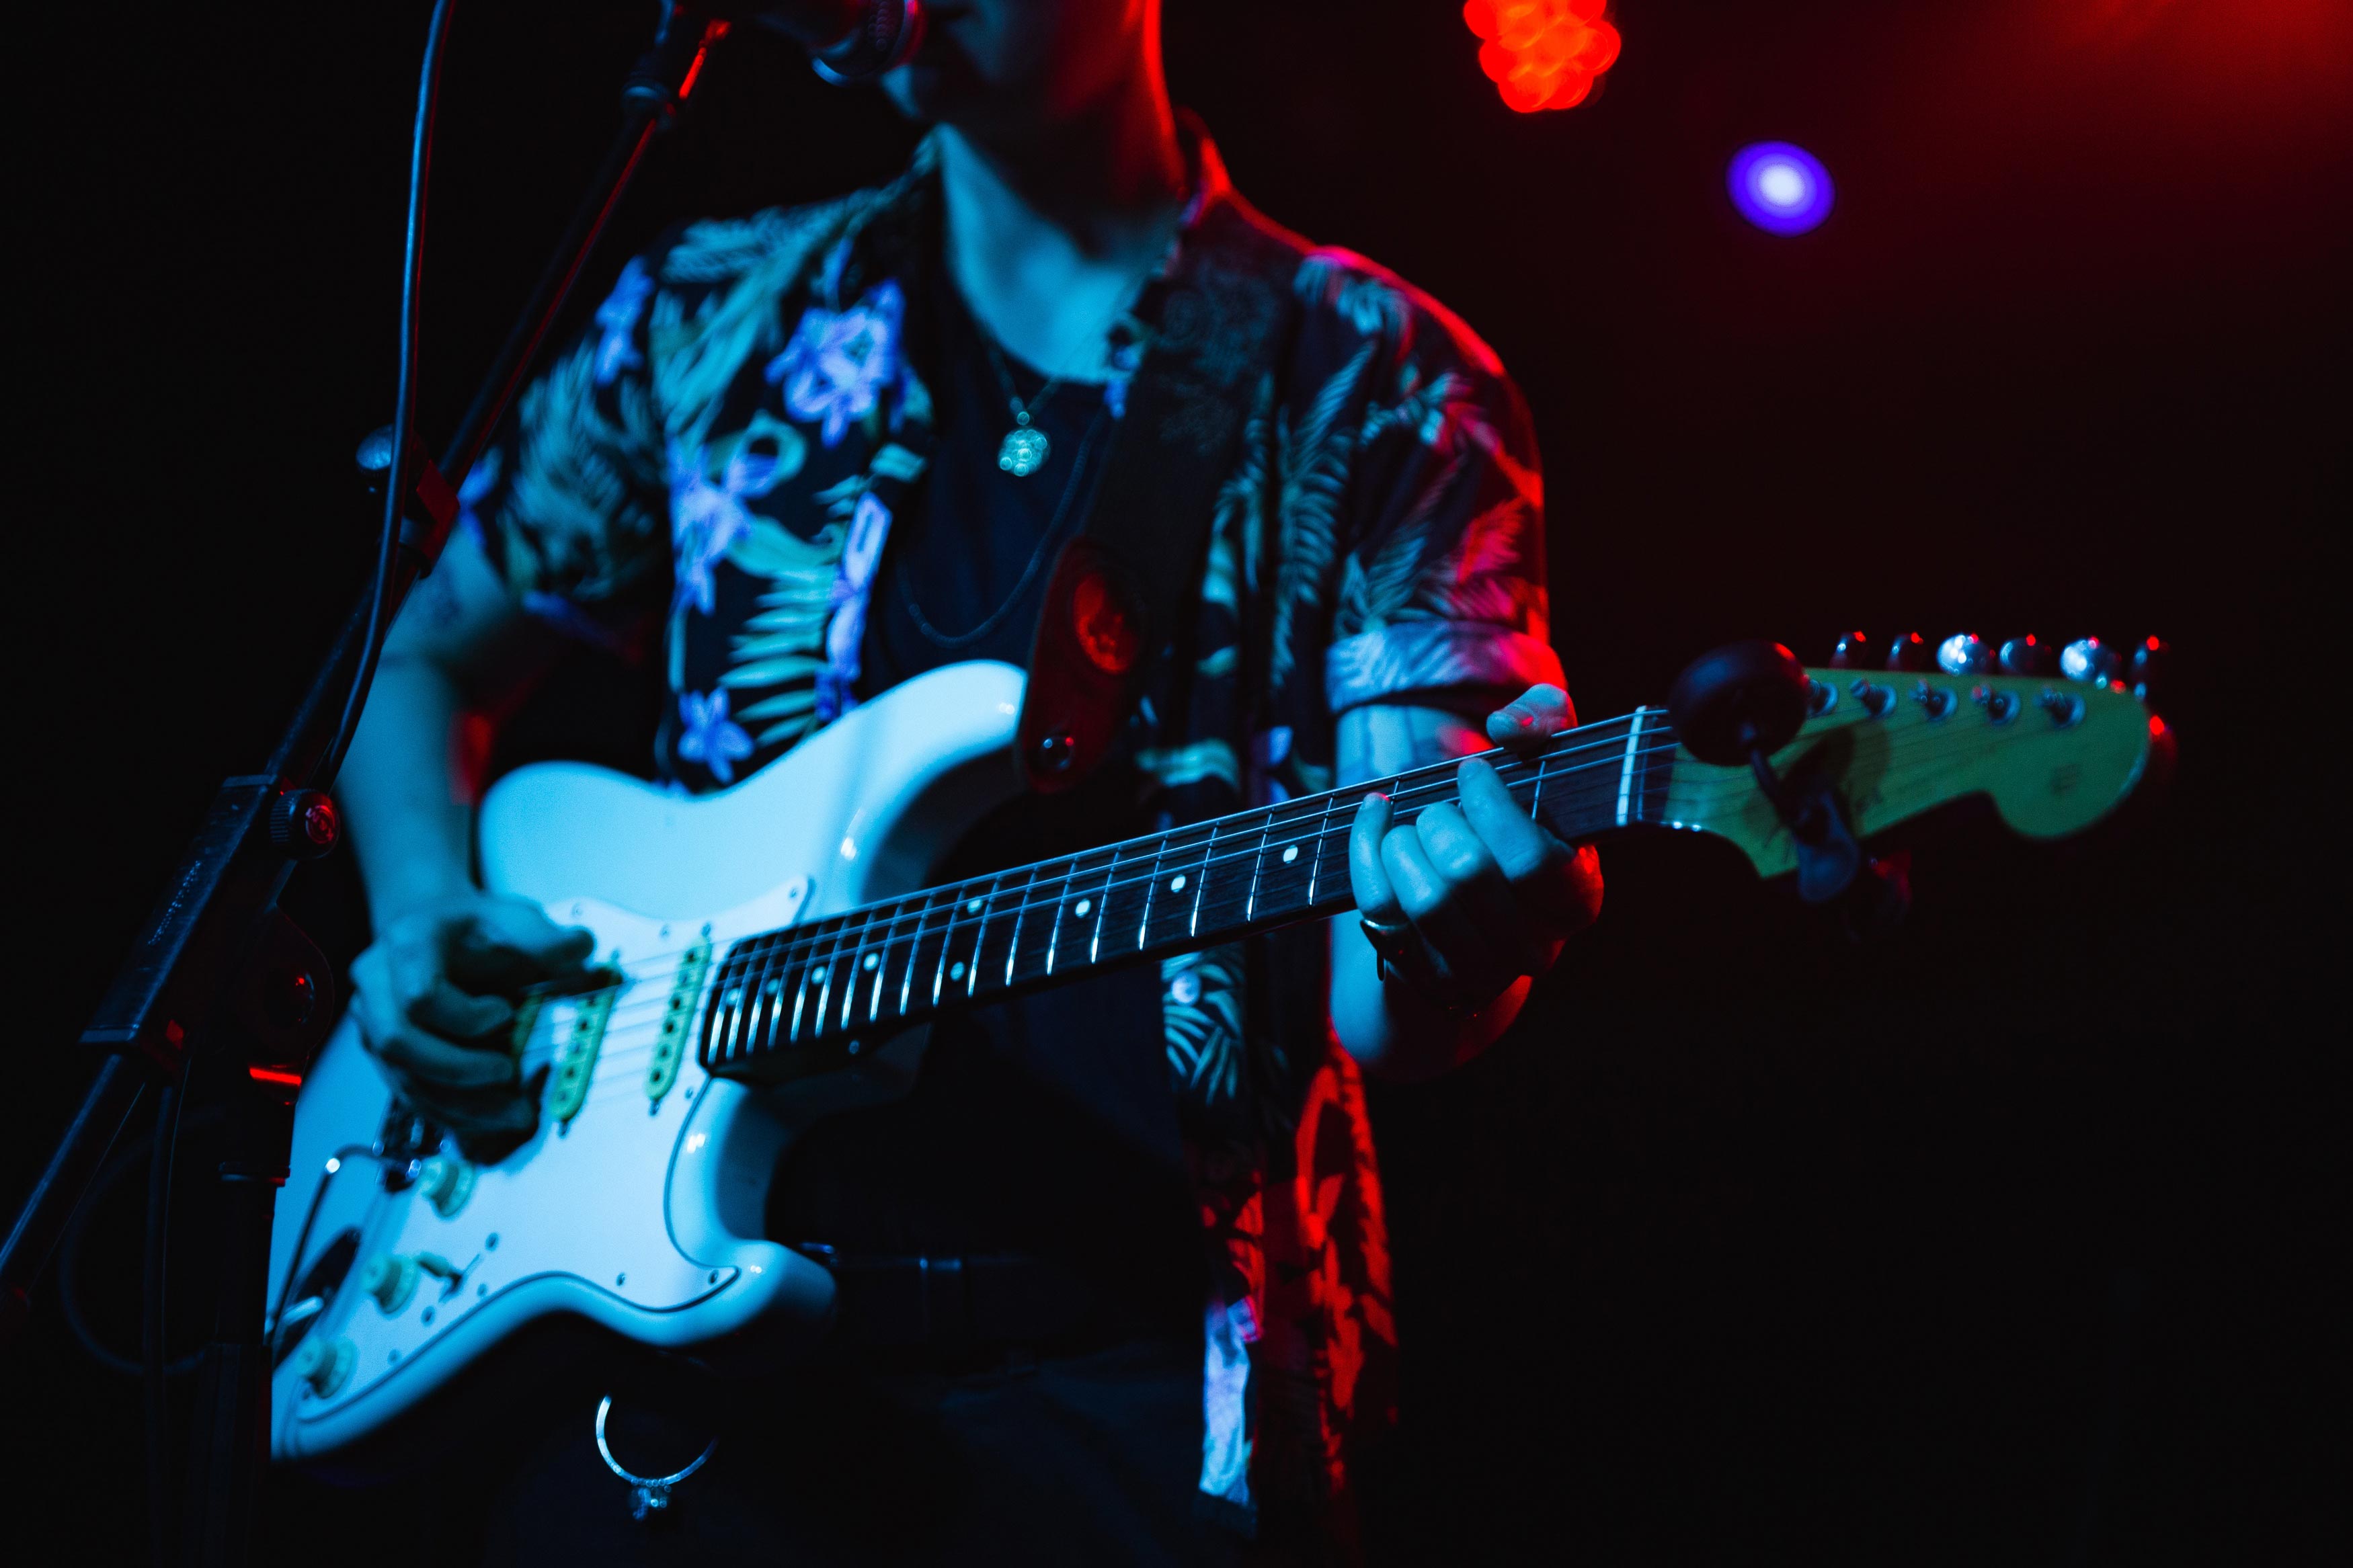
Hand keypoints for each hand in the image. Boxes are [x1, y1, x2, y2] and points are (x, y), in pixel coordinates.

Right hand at [348, 891, 594, 1137]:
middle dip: (459, 1070)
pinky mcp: (388, 1059)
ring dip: (463, 1106)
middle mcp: (376, 988)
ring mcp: (373, 1026)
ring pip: (405, 1080)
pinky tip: (496, 1119)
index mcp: (406, 945)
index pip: (419, 995)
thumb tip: (581, 949)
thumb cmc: (478, 927)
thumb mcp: (515, 919)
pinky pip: (414, 1098)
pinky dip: (457, 1115)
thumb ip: (546, 937)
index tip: (506, 1013)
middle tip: (509, 1074)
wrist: (439, 932)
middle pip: (398, 1043)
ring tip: (517, 1113)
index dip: (464, 1016)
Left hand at [1347, 684, 1602, 1011]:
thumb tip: (1507, 727)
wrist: (1480, 903)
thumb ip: (1545, 719)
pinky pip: (1380, 912)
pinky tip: (1373, 821)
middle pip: (1468, 874)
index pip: (1531, 861)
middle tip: (1439, 806)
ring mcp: (1480, 971)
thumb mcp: (1546, 762)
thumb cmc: (1517, 818)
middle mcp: (1535, 947)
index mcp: (1578, 900)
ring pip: (1423, 900)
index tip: (1471, 770)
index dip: (1491, 807)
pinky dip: (1365, 853)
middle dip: (1440, 821)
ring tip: (1410, 824)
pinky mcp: (1425, 975)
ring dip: (1403, 842)